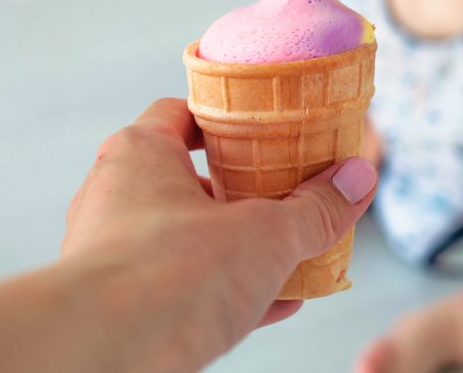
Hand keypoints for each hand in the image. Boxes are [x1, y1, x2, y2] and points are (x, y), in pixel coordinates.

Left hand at [61, 98, 377, 372]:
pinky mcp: (122, 305)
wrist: (104, 353)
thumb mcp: (266, 234)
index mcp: (141, 154)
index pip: (182, 114)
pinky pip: (183, 290)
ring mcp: (115, 253)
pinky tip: (279, 303)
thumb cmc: (169, 274)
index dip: (228, 119)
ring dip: (240, 248)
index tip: (267, 130)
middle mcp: (117, 197)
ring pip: (189, 239)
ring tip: (294, 254)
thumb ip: (315, 208)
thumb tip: (357, 180)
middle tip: (288, 195)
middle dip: (244, 192)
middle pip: (190, 180)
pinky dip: (228, 294)